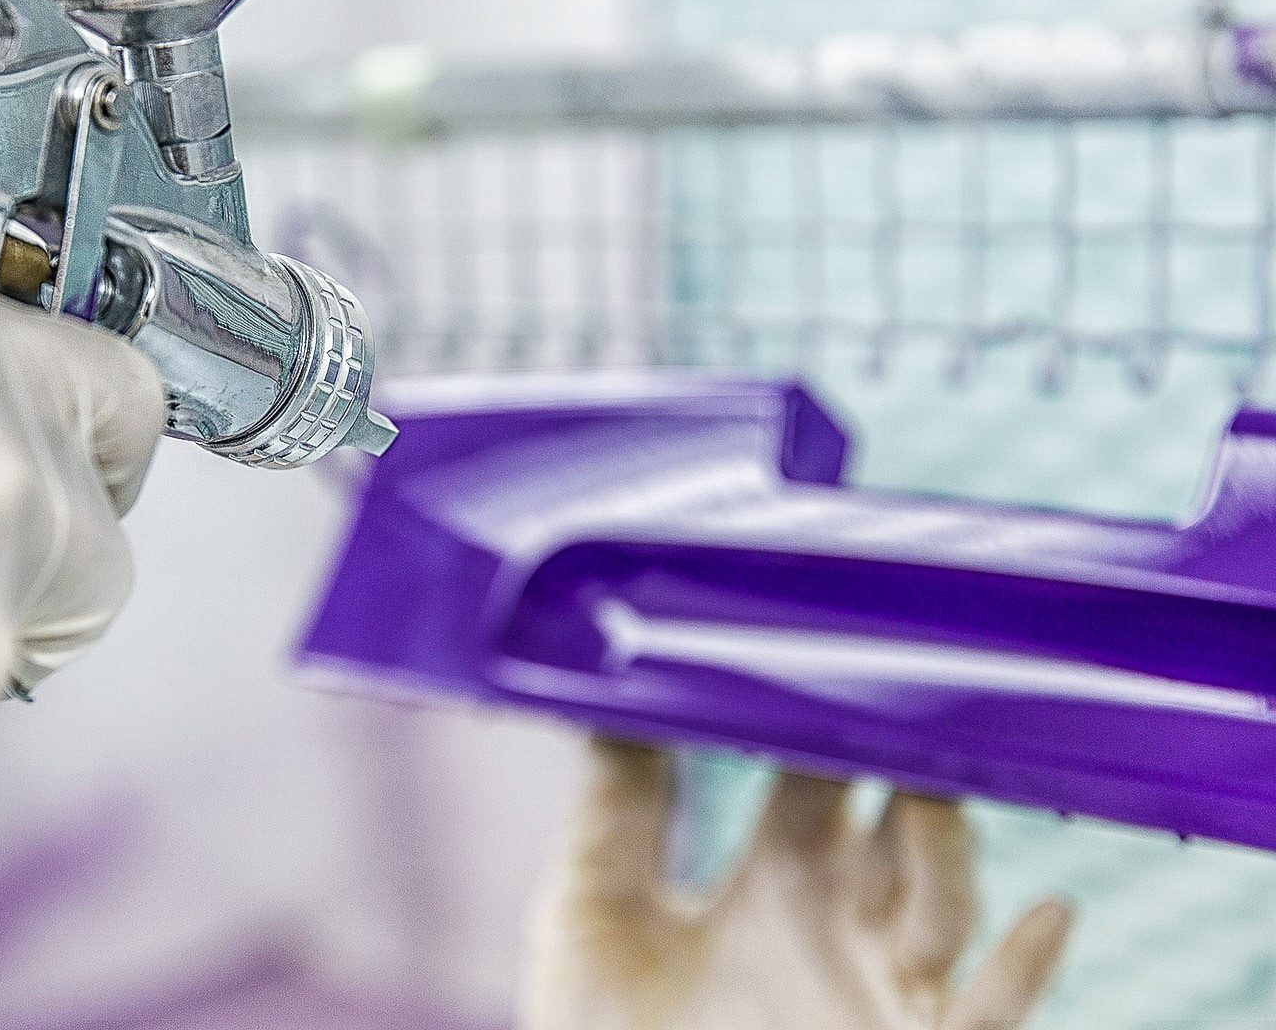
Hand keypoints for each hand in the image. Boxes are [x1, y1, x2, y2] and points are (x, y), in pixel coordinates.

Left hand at [521, 738, 1073, 1029]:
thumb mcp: (592, 916)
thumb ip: (614, 809)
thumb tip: (610, 689)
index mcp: (773, 876)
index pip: (819, 774)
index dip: (830, 717)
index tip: (839, 648)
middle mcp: (842, 922)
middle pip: (902, 819)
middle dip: (907, 762)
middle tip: (905, 702)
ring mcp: (886, 991)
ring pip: (950, 900)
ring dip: (945, 854)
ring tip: (922, 805)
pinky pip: (995, 1015)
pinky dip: (1027, 969)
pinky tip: (1048, 916)